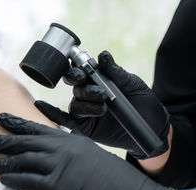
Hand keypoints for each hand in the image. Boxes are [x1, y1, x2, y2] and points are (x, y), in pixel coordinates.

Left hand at [0, 113, 171, 189]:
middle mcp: (66, 149)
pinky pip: (31, 181)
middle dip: (4, 139)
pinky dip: (14, 179)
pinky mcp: (62, 187)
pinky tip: (3, 180)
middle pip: (27, 141)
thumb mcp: (94, 161)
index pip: (40, 129)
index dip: (19, 124)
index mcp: (74, 141)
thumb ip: (74, 156)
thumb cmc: (119, 183)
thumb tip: (58, 160)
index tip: (3, 119)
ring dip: (4, 161)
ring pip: (24, 159)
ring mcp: (63, 166)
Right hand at [34, 50, 169, 158]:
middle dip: (81, 86)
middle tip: (98, 90)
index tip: (83, 72)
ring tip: (103, 108)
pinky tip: (42, 107)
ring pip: (75, 104)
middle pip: (75, 87)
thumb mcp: (133, 84)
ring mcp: (86, 111)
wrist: (153, 127)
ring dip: (86, 104)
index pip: (81, 72)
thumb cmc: (143, 102)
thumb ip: (116, 73)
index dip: (77, 70)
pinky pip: (67, 120)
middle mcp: (89, 94)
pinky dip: (53, 114)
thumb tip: (103, 56)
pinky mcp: (86, 127)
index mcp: (98, 81)